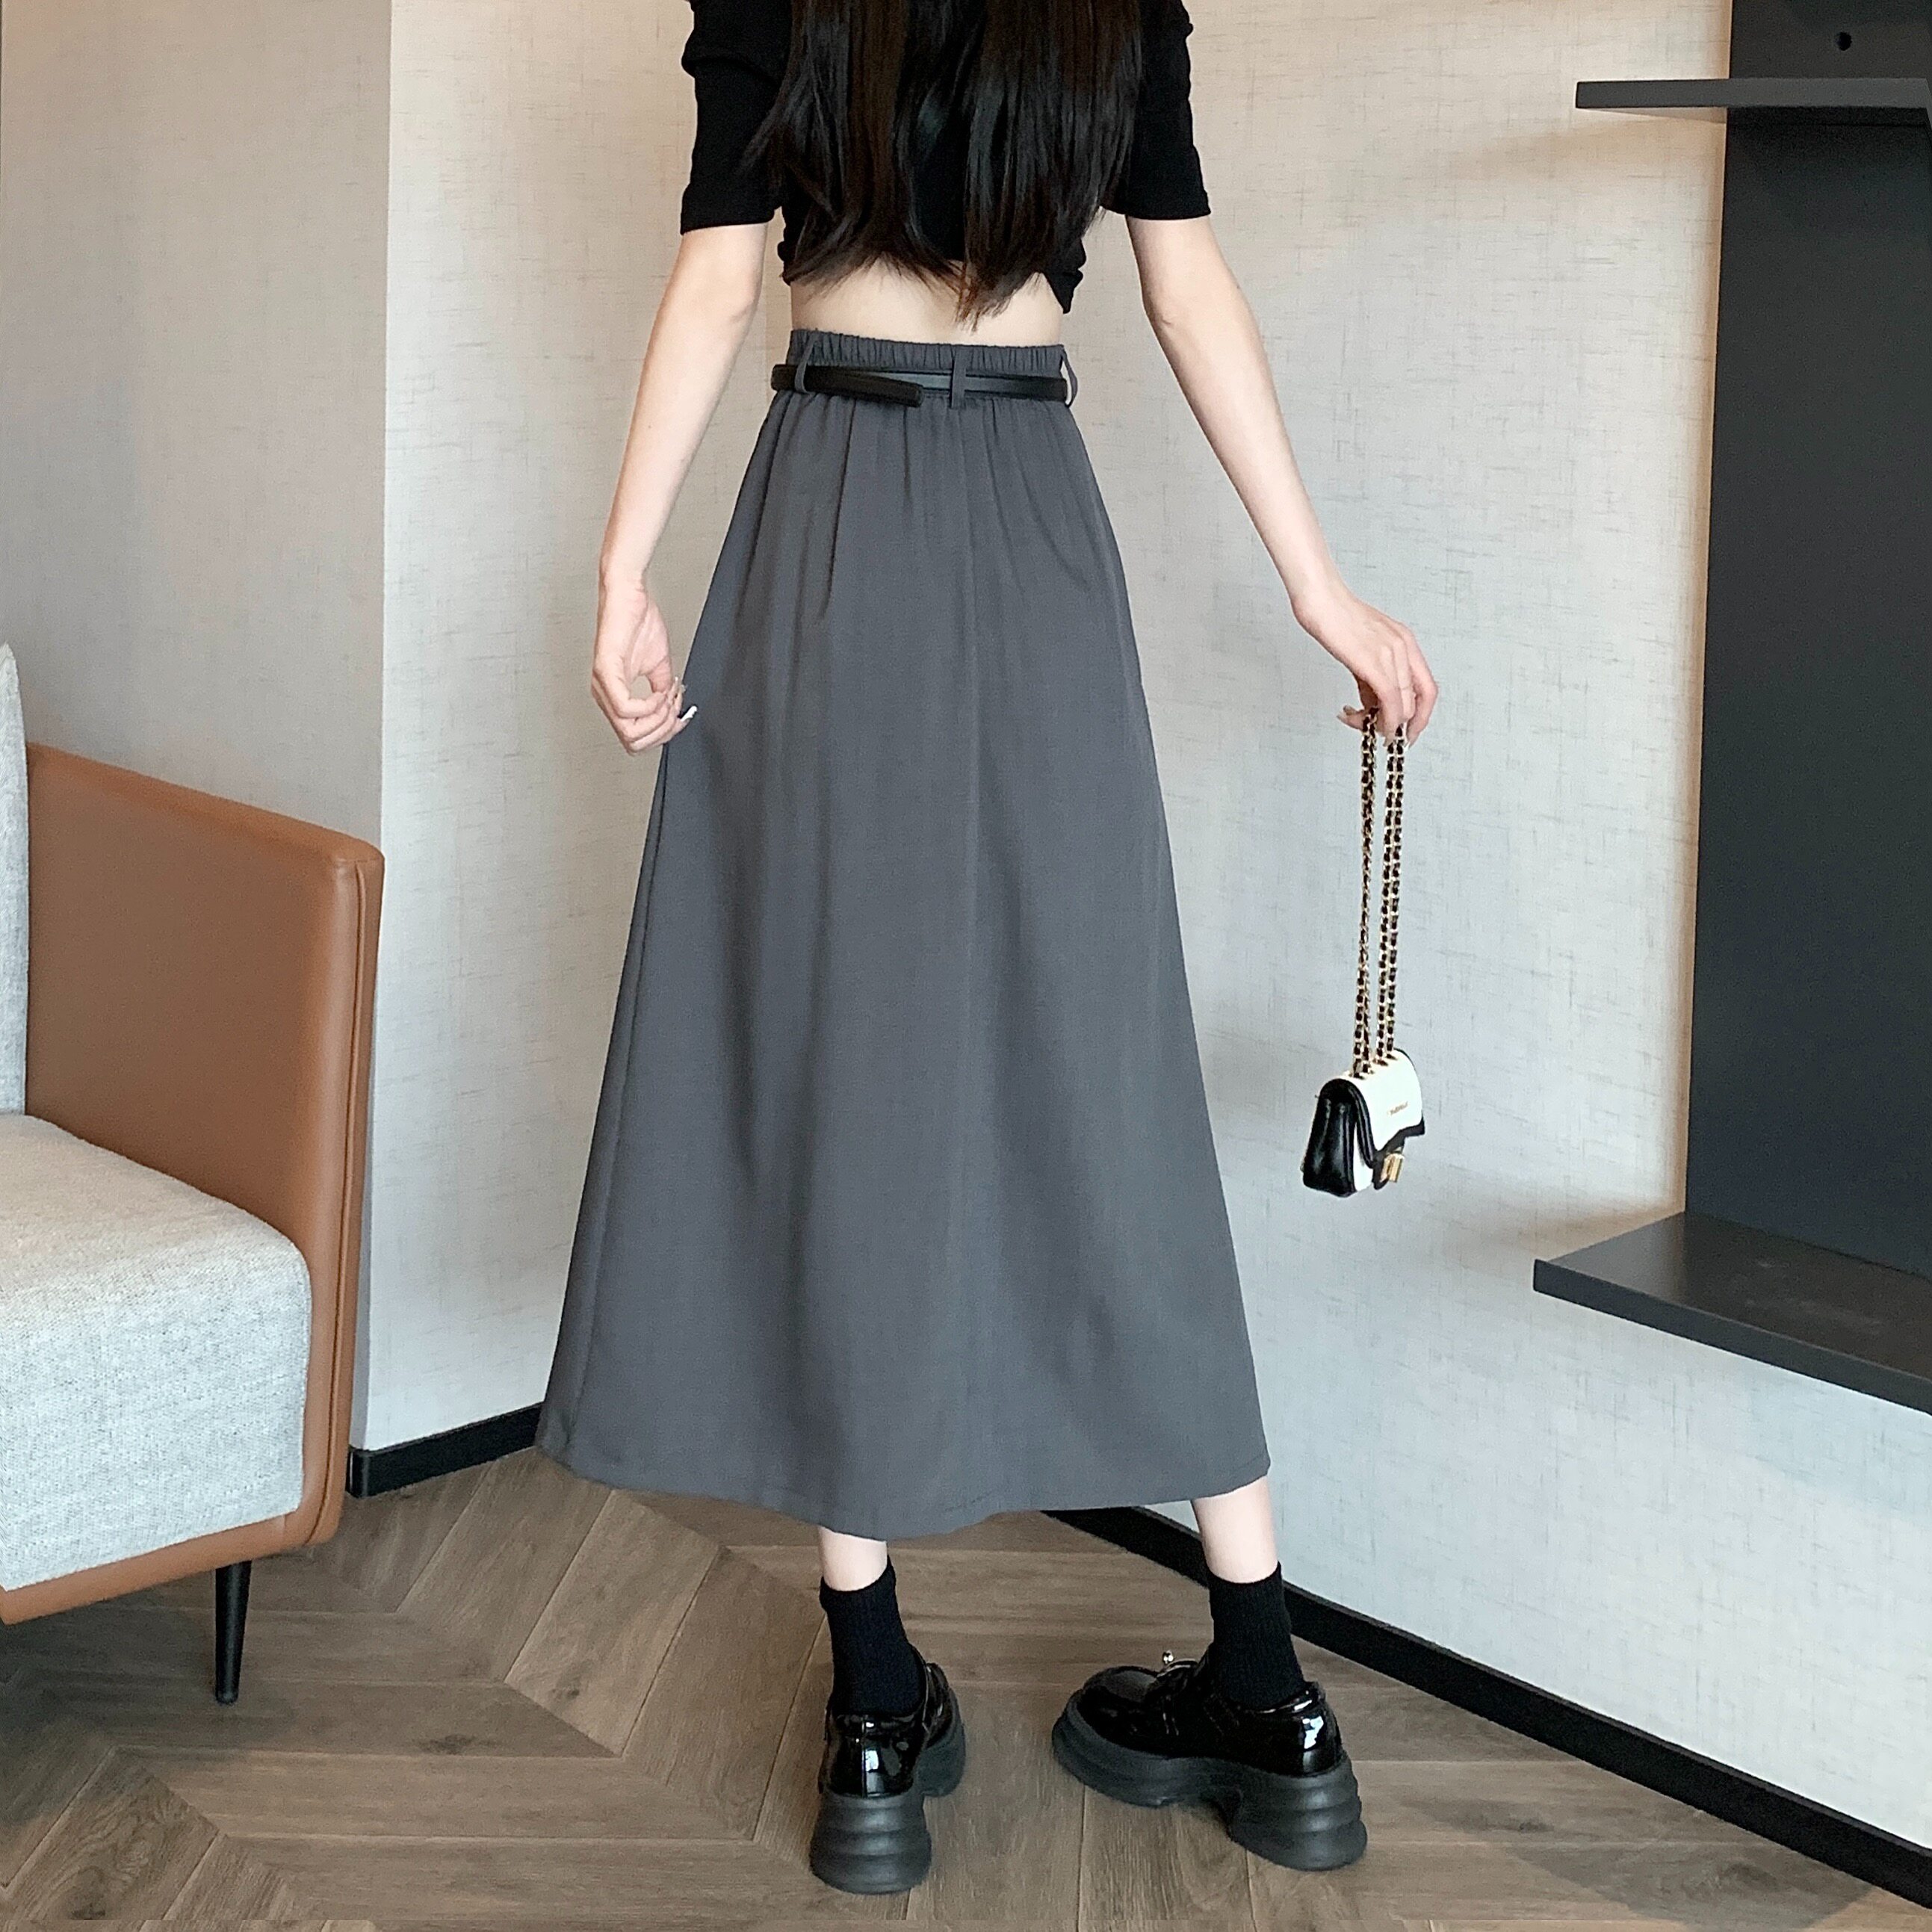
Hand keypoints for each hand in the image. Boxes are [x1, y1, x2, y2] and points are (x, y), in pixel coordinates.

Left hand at [591, 571, 695, 753]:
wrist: (629, 595)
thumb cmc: (638, 623)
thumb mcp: (659, 667)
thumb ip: (664, 693)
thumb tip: (675, 711)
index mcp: (615, 697)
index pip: (635, 739)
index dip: (662, 734)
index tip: (680, 717)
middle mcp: (604, 696)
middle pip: (632, 742)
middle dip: (663, 730)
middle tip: (676, 709)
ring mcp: (602, 686)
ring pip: (629, 731)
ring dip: (659, 718)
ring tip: (670, 697)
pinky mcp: (605, 673)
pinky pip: (626, 709)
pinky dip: (649, 705)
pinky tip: (660, 691)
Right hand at [1291, 581, 1437, 740]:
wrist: (1321, 600)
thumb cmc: (1335, 618)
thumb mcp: (1363, 648)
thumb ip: (1372, 676)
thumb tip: (1372, 704)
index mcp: (1405, 642)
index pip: (1427, 688)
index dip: (1421, 715)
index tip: (1407, 730)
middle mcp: (1404, 648)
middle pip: (1420, 701)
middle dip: (1402, 725)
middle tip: (1381, 734)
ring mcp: (1392, 655)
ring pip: (1404, 705)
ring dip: (1383, 724)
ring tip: (1357, 721)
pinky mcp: (1374, 663)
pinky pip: (1390, 700)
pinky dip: (1383, 719)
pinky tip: (1361, 721)